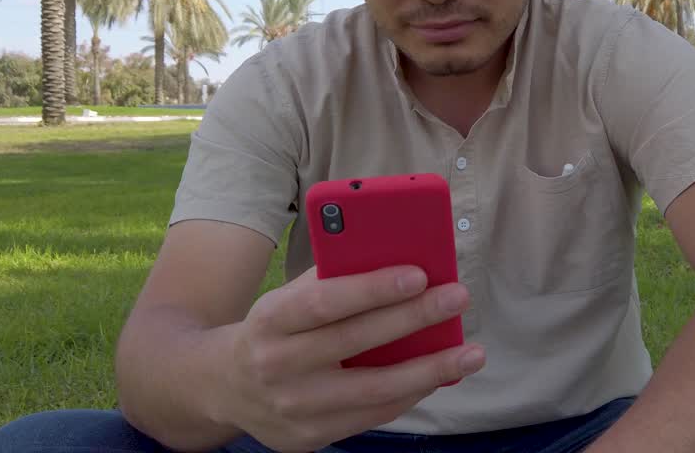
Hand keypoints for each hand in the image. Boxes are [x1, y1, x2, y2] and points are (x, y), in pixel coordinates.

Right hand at [216, 265, 482, 451]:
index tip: (419, 274)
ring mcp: (293, 409)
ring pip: (373, 390)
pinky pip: (373, 416)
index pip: (324, 303)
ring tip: (471, 354)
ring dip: (429, 371)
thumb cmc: (274, 328)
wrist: (222, 387)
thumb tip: (399, 259)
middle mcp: (277, 367)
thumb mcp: (286, 298)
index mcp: (270, 321)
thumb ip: (332, 280)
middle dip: (413, 319)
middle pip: (355, 343)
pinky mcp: (310, 437)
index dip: (372, 289)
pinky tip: (440, 375)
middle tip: (457, 297)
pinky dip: (410, 394)